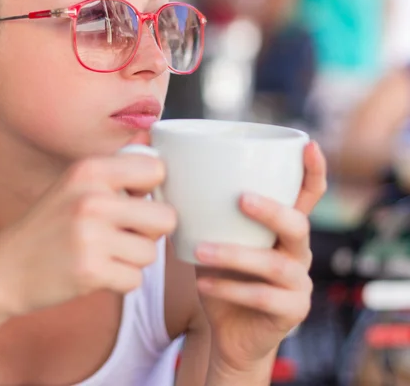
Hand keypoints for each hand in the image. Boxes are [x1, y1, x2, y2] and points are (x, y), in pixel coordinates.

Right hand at [0, 145, 176, 316]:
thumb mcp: (75, 183)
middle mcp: (92, 198)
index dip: (153, 191)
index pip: (157, 170)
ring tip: (102, 253)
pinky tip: (95, 272)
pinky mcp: (90, 271)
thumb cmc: (48, 225)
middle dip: (150, 231)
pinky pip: (134, 279)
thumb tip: (153, 147)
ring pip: (151, 253)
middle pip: (166, 217)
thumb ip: (115, 169)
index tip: (136, 201)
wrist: (4, 267)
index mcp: (90, 169)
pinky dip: (119, 281)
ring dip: (132, 259)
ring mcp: (91, 236)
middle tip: (124, 234)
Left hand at [194, 141, 326, 372]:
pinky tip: (202, 282)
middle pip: (298, 224)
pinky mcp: (290, 311)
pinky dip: (228, 287)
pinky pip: (262, 297)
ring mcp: (298, 283)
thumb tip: (163, 166)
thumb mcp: (213, 236)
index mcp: (282, 227)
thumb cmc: (221, 273)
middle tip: (240, 198)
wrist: (228, 330)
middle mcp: (298, 251)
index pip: (307, 195)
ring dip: (235, 254)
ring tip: (201, 250)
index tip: (309, 144)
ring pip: (275, 264)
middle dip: (272, 209)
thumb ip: (202, 209)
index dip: (313, 170)